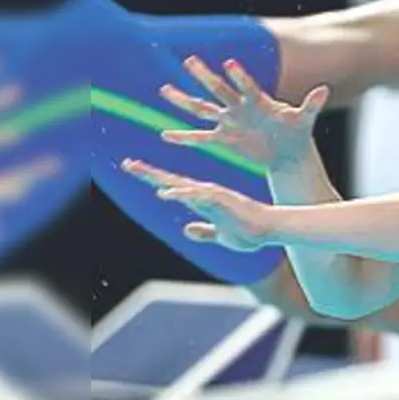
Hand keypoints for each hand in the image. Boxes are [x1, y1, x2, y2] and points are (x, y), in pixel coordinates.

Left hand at [121, 158, 273, 251]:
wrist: (270, 231)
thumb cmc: (249, 232)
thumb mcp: (221, 235)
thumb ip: (204, 232)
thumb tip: (186, 230)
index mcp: (204, 201)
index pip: (174, 188)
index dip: (154, 180)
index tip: (136, 171)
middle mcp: (206, 193)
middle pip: (172, 181)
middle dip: (149, 173)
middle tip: (127, 164)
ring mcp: (213, 195)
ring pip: (181, 185)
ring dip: (159, 178)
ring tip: (139, 170)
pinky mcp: (222, 200)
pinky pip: (197, 195)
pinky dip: (181, 193)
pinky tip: (165, 193)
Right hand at [159, 57, 329, 169]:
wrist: (288, 151)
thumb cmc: (297, 132)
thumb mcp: (305, 119)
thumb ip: (311, 105)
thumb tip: (324, 90)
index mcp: (258, 101)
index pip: (247, 86)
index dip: (239, 77)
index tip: (229, 64)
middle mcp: (240, 107)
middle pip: (219, 90)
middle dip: (204, 77)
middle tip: (189, 60)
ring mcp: (229, 122)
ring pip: (203, 109)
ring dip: (184, 101)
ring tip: (164, 90)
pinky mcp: (225, 139)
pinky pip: (201, 138)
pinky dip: (184, 138)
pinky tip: (165, 135)